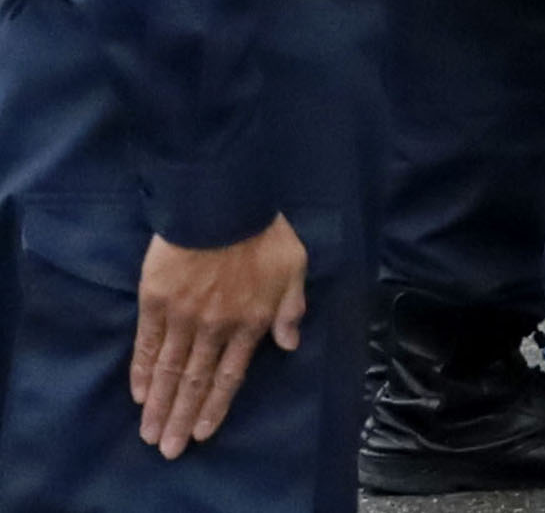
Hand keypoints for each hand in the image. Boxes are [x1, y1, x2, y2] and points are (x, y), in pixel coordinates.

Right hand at [132, 217, 306, 458]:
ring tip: (148, 434)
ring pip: (169, 371)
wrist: (222, 206)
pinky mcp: (156, 303)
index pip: (231, 376)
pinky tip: (138, 394)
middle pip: (196, 382)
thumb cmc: (263, 235)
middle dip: (181, 418)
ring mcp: (184, 318)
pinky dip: (142, 371)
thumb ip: (291, 309)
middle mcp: (215, 328)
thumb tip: (290, 344)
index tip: (201, 433)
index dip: (215, 406)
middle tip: (167, 450)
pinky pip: (147, 344)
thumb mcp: (295, 268)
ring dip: (158, 405)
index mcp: (250, 323)